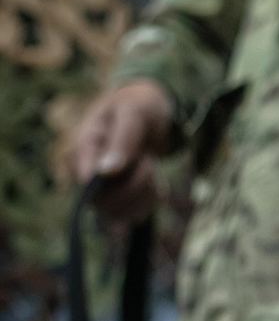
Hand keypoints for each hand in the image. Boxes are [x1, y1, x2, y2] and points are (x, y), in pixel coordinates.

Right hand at [72, 80, 172, 225]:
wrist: (150, 112)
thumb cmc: (138, 105)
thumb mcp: (133, 112)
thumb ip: (122, 139)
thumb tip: (105, 172)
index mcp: (83, 147)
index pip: (86, 181)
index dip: (112, 184)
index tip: (140, 162)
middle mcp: (88, 172)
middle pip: (105, 202)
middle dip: (136, 184)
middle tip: (148, 160)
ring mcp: (102, 188)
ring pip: (120, 213)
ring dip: (145, 194)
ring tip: (149, 165)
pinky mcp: (119, 199)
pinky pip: (134, 215)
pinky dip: (150, 200)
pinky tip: (153, 180)